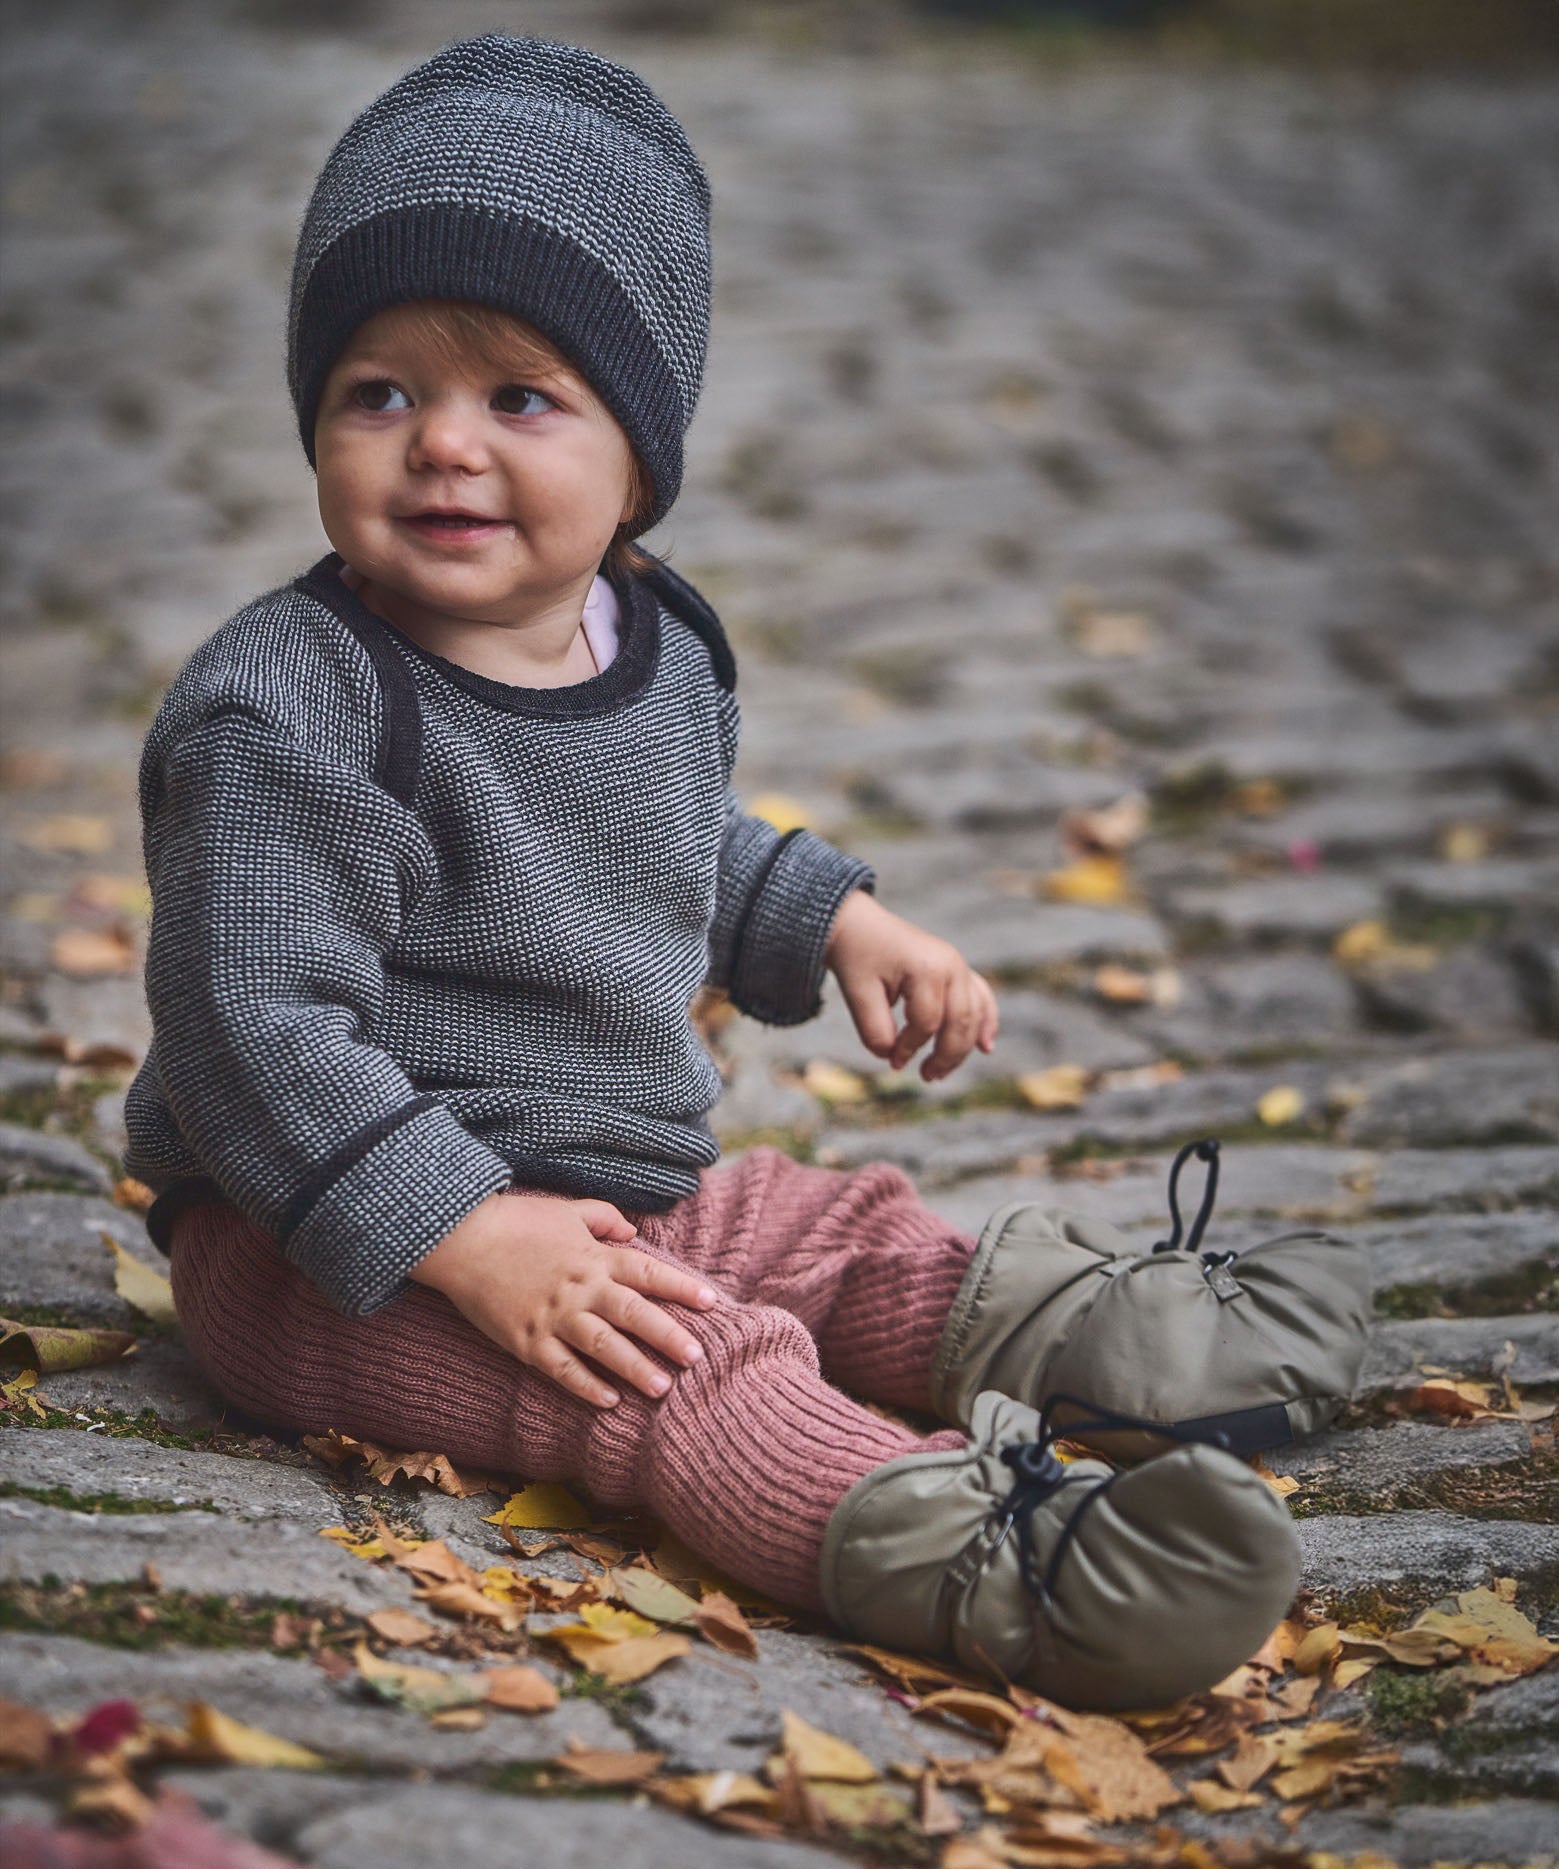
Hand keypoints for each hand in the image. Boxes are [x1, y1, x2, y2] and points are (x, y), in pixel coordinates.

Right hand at [408, 1192, 717, 1407]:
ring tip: (663, 1389)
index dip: (682, 1288)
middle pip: (635, 1315)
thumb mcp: (567, 1210)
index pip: (649, 1272)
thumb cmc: (517, 1221)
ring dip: (635, 1368)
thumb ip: (605, 1218)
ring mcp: (553, 1317)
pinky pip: (562, 1369)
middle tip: (697, 1358)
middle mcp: (580, 1287)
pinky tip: (609, 1401)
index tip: (713, 1303)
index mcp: (595, 1255)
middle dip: (669, 1337)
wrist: (461, 1239)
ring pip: (604, 1347)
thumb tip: (634, 1232)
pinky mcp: (527, 1341)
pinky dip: (586, 1386)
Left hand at [823, 889, 998, 1082]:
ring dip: (962, 1048)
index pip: (927, 1023)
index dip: (910, 1048)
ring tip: (941, 1072)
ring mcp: (958, 965)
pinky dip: (986, 1022)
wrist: (857, 925)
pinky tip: (986, 1047)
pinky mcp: (957, 969)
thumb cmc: (856, 957)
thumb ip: (874, 1030)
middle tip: (926, 1077)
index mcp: (927, 969)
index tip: (892, 1061)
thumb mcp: (857, 994)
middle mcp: (951, 965)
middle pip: (960, 1022)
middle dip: (945, 1056)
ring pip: (973, 1015)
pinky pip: (980, 997)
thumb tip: (892, 1057)